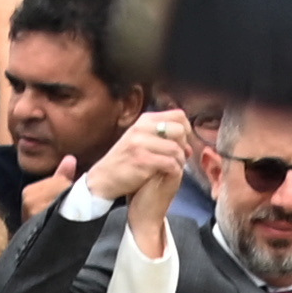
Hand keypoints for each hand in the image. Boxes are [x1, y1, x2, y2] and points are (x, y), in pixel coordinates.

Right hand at [81, 107, 195, 212]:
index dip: (186, 129)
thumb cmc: (126, 159)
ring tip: (174, 167)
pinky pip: (170, 163)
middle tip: (179, 157)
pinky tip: (169, 174)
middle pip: (179, 130)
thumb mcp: (139, 139)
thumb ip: (160, 134)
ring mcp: (140, 144)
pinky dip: (174, 170)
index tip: (182, 143)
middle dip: (184, 145)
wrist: (104, 177)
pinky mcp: (142, 161)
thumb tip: (187, 141)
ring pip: (176, 149)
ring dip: (180, 161)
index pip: (178, 115)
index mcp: (144, 121)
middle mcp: (141, 128)